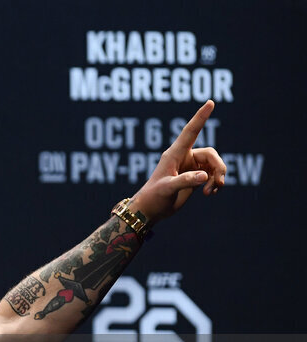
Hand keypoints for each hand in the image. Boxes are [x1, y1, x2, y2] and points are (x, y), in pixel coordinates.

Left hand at [130, 100, 226, 224]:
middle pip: (211, 154)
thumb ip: (186, 181)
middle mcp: (184, 157)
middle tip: (218, 183)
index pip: (191, 131)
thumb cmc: (154, 197)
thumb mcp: (168, 188)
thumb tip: (205, 176)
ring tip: (212, 192)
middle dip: (219, 167)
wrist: (150, 211)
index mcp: (174, 154)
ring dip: (218, 178)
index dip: (200, 117)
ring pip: (214, 165)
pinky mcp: (195, 178)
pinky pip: (212, 175)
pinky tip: (211, 193)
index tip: (210, 102)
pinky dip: (215, 183)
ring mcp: (190, 167)